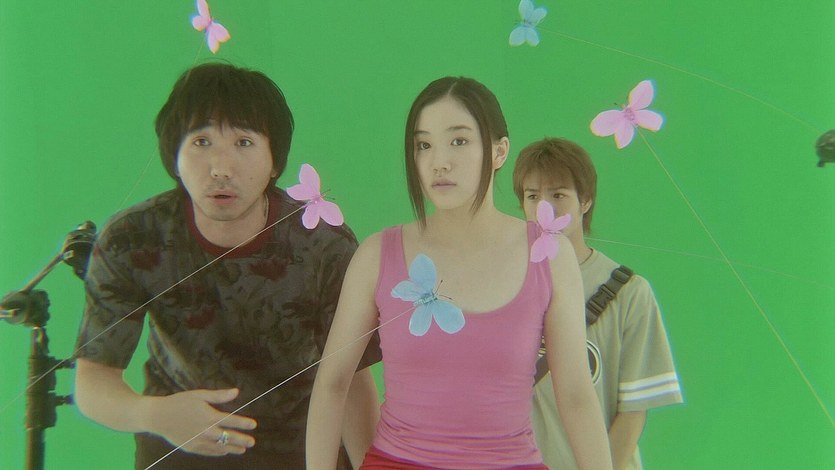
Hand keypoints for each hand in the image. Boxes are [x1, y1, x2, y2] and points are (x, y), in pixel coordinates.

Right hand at [143, 388, 257, 455]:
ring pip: (220, 447)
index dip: (244, 423)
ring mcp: (198, 441)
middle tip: (252, 442)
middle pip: (228, 437)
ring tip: (242, 449)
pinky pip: (208, 452)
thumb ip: (219, 396)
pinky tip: (224, 451)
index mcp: (209, 416)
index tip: (253, 425)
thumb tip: (236, 392)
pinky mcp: (191, 447)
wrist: (158, 416)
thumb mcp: (199, 395)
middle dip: (242, 440)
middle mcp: (206, 431)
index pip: (232, 421)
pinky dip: (218, 452)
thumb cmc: (179, 402)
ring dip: (232, 448)